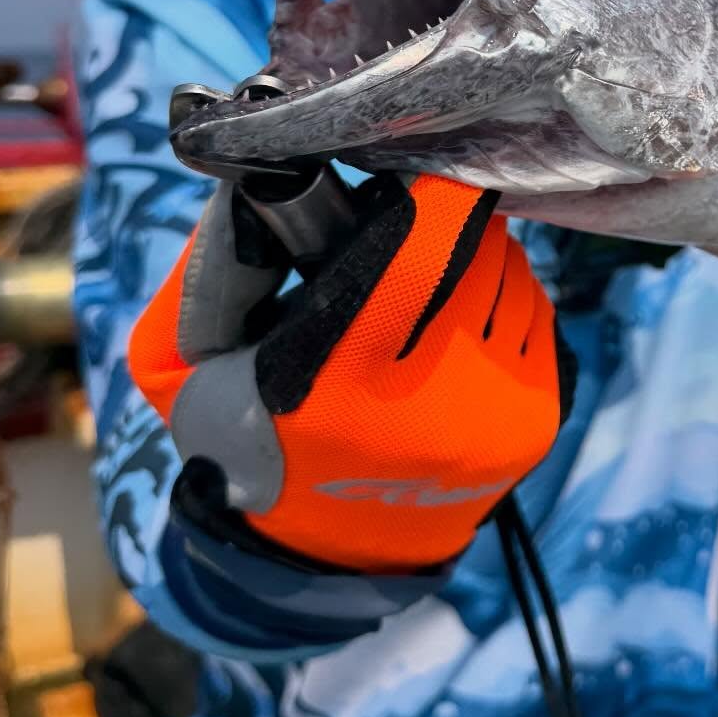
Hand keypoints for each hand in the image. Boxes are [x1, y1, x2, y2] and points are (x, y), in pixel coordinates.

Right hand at [128, 174, 570, 570]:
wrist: (325, 551)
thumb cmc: (247, 438)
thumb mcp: (182, 363)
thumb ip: (215, 266)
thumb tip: (268, 182)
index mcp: (340, 382)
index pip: (419, 249)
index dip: (431, 192)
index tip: (416, 165)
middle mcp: (435, 401)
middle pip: (475, 249)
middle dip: (443, 222)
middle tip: (405, 230)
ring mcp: (496, 415)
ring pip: (511, 273)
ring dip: (476, 257)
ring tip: (427, 283)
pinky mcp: (535, 424)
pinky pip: (535, 310)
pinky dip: (502, 298)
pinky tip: (460, 321)